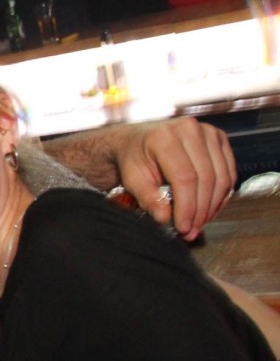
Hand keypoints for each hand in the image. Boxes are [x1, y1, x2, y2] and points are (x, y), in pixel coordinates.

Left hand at [112, 117, 234, 240]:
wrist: (138, 140)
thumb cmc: (134, 158)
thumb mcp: (131, 179)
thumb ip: (147, 198)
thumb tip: (164, 218)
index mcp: (164, 137)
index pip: (184, 178)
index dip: (187, 207)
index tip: (183, 227)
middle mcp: (189, 130)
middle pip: (206, 178)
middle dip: (200, 210)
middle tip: (191, 230)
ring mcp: (208, 132)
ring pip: (222, 177)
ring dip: (213, 206)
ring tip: (199, 223)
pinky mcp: (219, 139)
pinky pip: (229, 172)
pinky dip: (221, 195)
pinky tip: (209, 210)